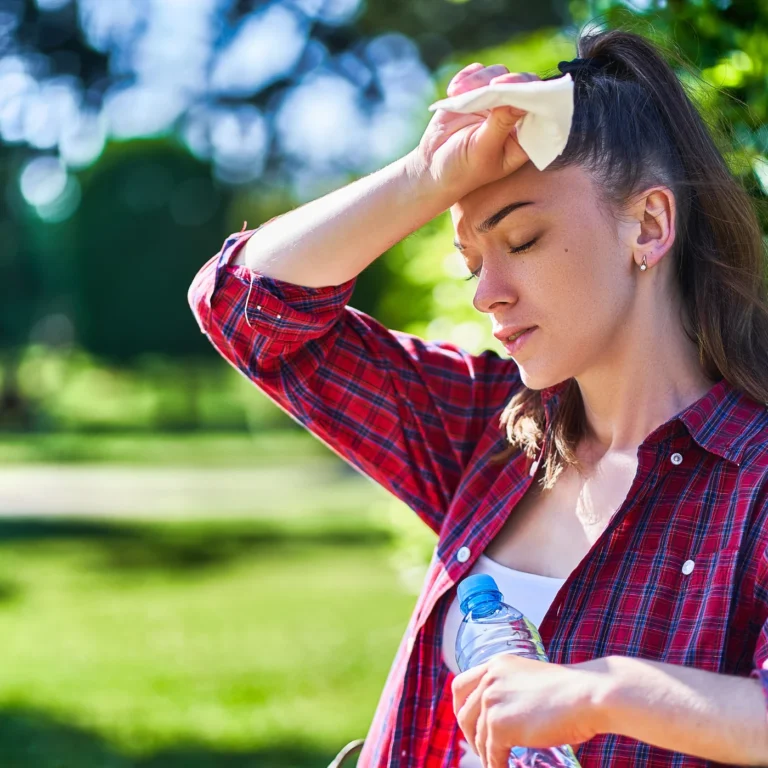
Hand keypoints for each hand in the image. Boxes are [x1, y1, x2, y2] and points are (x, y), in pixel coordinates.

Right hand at [407, 64, 539, 198]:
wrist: (432, 168)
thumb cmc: (461, 170)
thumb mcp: (482, 151)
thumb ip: (501, 124)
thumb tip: (519, 100)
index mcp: (524, 136)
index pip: (539, 108)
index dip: (533, 95)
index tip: (516, 90)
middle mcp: (513, 116)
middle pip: (522, 84)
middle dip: (508, 81)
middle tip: (492, 86)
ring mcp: (494, 102)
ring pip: (498, 73)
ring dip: (481, 79)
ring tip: (459, 93)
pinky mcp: (475, 92)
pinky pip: (477, 73)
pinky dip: (466, 77)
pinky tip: (453, 92)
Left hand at [452, 654, 603, 767]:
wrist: (587, 694)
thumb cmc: (571, 691)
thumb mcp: (532, 680)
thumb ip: (514, 690)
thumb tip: (508, 716)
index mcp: (496, 664)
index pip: (461, 685)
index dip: (461, 708)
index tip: (468, 723)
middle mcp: (489, 679)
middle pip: (464, 713)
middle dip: (471, 735)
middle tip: (483, 750)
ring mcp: (492, 701)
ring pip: (479, 737)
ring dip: (486, 755)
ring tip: (497, 762)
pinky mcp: (499, 725)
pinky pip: (491, 754)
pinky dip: (496, 766)